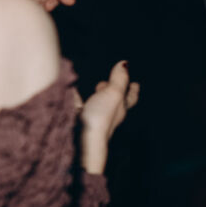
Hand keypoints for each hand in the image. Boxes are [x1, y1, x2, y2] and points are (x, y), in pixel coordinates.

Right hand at [78, 61, 137, 175]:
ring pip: (97, 104)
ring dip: (98, 95)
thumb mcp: (113, 94)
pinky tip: (70, 92)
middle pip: (113, 101)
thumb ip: (119, 79)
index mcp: (120, 109)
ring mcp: (92, 119)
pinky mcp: (76, 121)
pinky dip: (76, 98)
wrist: (80, 143)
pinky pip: (77, 106)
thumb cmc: (100, 119)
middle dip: (113, 90)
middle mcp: (108, 115)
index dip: (133, 90)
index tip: (136, 84)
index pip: (130, 98)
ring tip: (96, 87)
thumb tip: (125, 63)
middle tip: (112, 81)